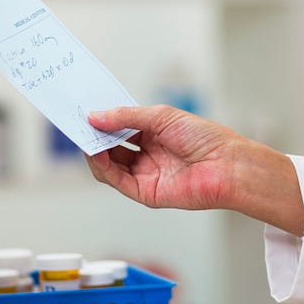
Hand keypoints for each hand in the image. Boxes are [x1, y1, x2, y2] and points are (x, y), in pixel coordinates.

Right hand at [86, 106, 303, 234]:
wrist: (226, 164)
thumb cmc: (204, 137)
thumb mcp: (161, 116)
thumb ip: (126, 117)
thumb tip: (95, 117)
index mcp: (152, 134)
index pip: (118, 127)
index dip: (101, 120)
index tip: (84, 110)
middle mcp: (146, 154)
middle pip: (110, 147)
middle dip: (93, 135)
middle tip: (77, 122)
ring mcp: (145, 174)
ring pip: (108, 165)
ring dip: (94, 150)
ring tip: (85, 136)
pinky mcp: (145, 192)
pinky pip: (116, 181)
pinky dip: (102, 167)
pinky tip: (97, 152)